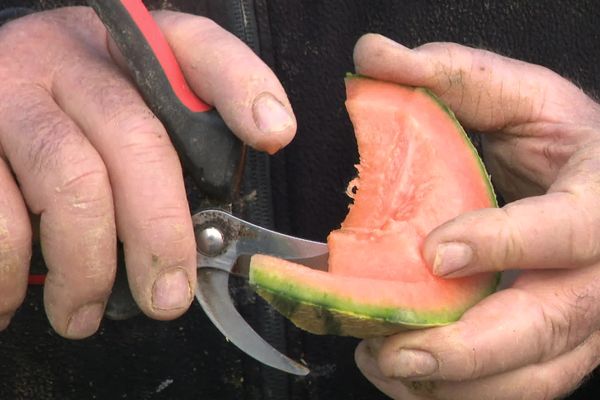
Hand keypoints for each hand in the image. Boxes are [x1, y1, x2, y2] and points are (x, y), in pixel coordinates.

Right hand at [0, 7, 294, 337]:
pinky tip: (16, 297)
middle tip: (167, 298)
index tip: (275, 135)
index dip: (244, 88)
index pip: (200, 49)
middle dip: (160, 232)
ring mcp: (11, 88)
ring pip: (69, 179)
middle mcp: (72, 54)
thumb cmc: (73, 119)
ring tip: (83, 315)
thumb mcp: (127, 108)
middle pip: (137, 139)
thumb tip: (207, 240)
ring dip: (85, 264)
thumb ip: (172, 150)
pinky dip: (10, 268)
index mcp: (130, 47)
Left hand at [353, 34, 599, 398]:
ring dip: (456, 385)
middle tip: (398, 350)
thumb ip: (452, 75)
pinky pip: (518, 387)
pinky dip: (460, 394)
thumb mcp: (518, 95)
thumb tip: (373, 55)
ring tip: (387, 366)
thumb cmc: (561, 139)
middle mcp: (599, 270)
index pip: (568, 229)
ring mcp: (584, 318)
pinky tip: (409, 377)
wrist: (596, 183)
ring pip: (533, 375)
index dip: (506, 242)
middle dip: (469, 349)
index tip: (436, 251)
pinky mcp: (561, 345)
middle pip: (548, 325)